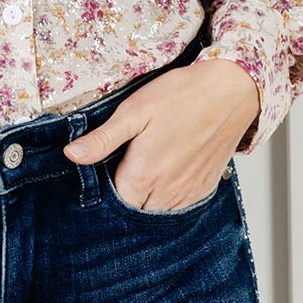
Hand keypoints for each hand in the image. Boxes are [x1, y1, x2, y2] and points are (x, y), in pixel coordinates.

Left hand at [63, 56, 260, 209]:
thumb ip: (102, 139)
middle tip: (125, 165)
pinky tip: (167, 171)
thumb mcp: (133, 112)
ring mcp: (189, 193)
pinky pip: (180, 206)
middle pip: (135, 210)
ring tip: (147, 166)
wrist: (230, 91)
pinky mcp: (205, 188)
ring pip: (157, 211)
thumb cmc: (181, 96)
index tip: (107, 168)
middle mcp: (167, 193)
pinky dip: (170, 196)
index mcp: (144, 176)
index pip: (113, 202)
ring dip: (147, 197)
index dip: (105, 189)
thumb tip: (71, 155)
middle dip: (125, 195)